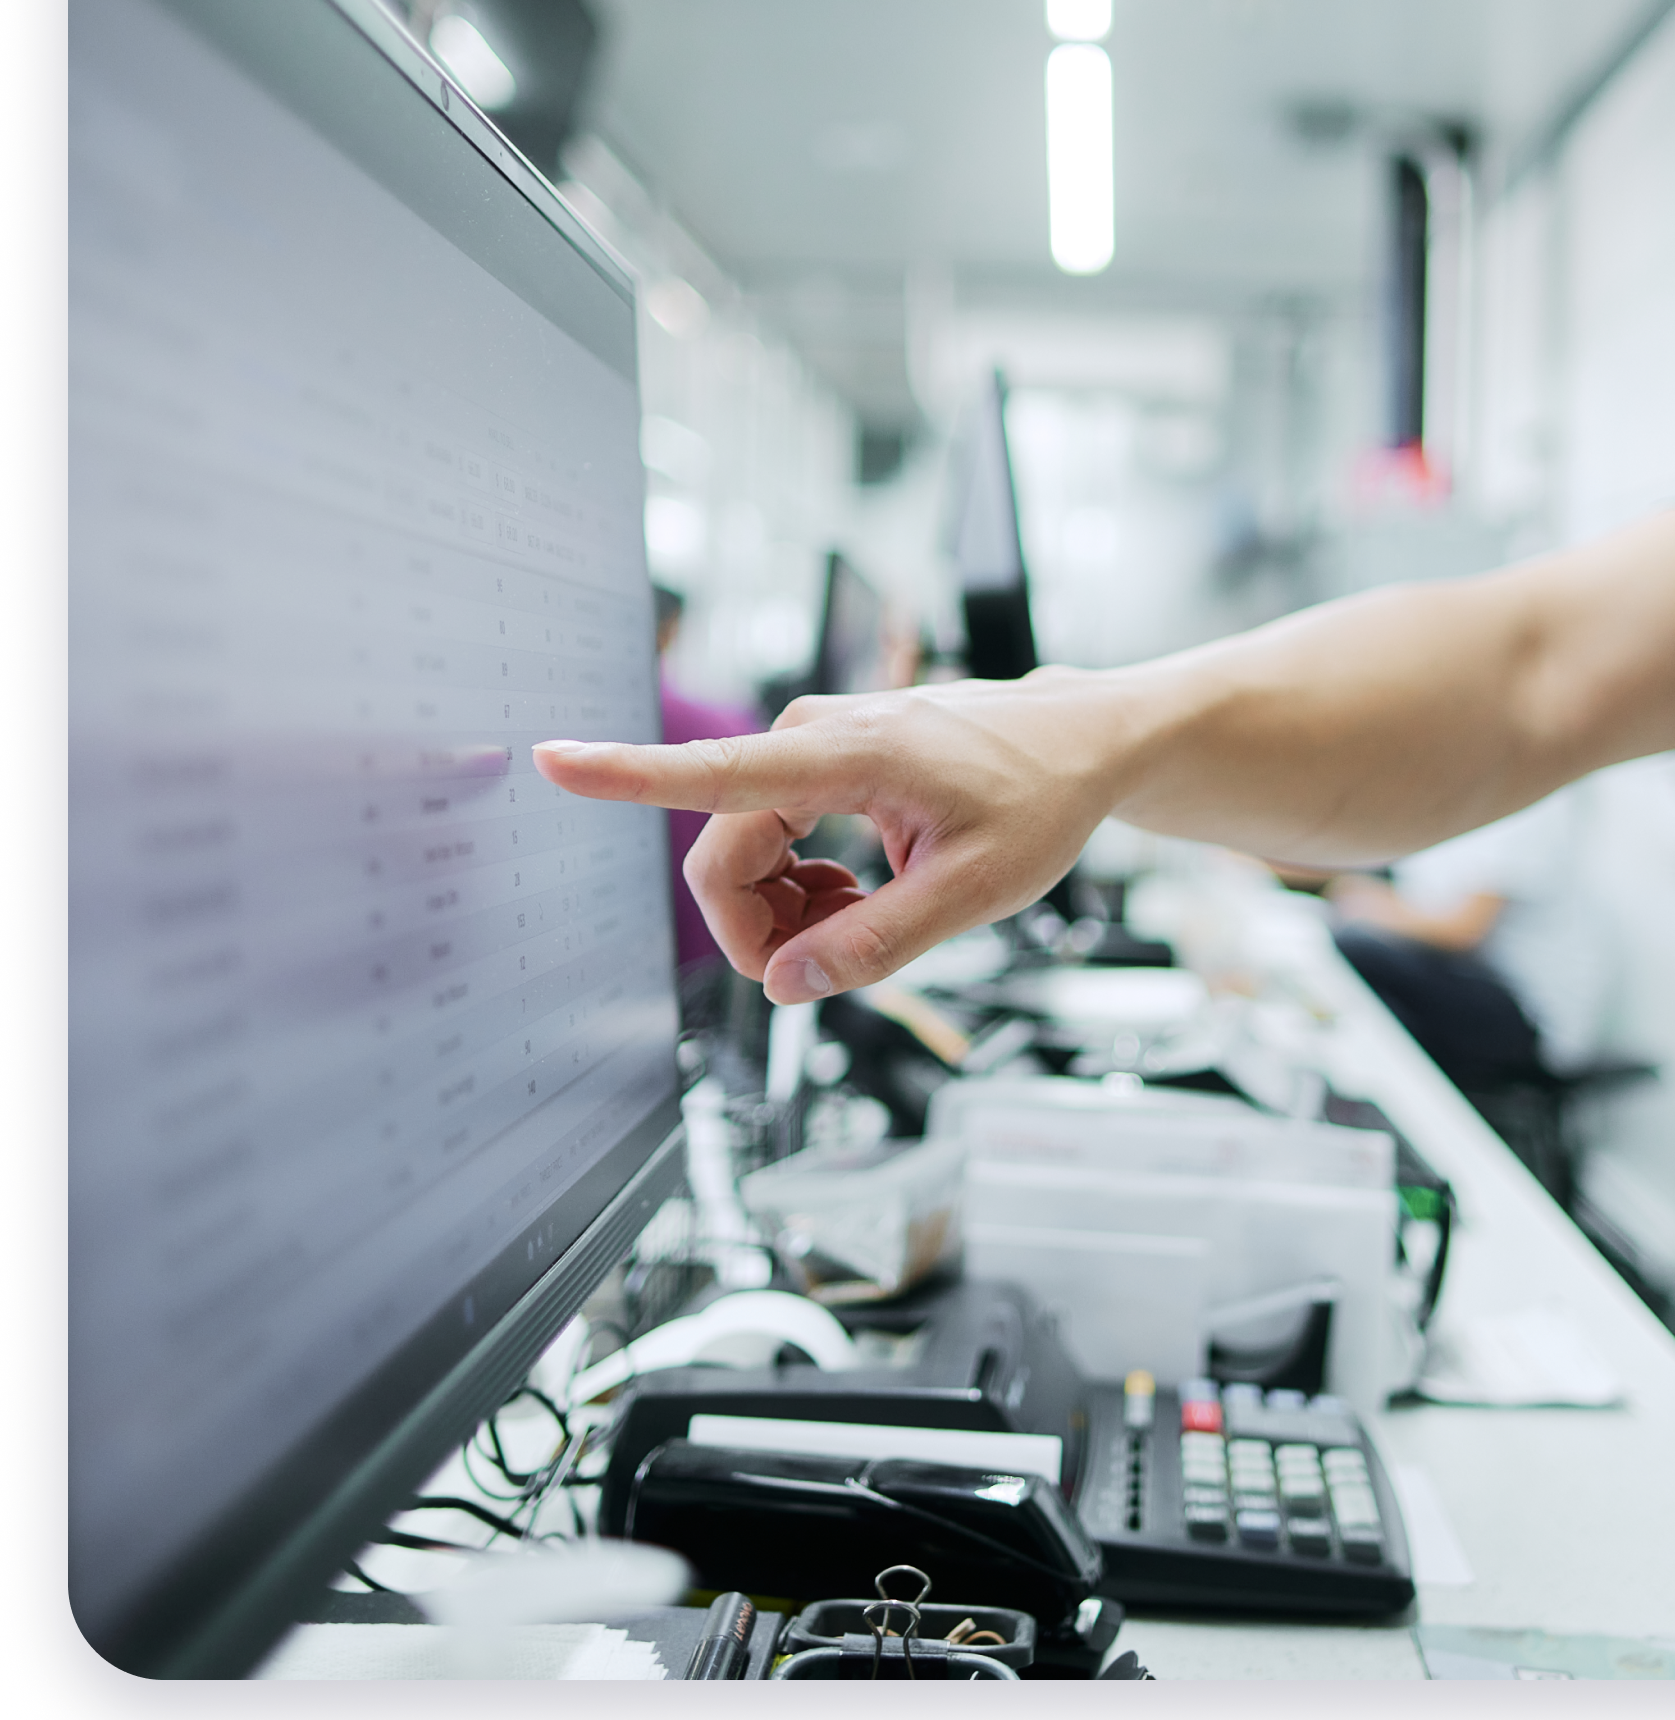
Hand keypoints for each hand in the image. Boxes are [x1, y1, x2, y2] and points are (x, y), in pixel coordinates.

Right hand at [533, 671, 1126, 1001]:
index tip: (551, 758)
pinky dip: (797, 885)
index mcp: (851, 754)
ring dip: (784, 910)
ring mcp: (811, 740)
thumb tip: (784, 985)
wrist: (1077, 743)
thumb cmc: (1039, 802)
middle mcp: (813, 734)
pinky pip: (765, 836)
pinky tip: (853, 892)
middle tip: (837, 961)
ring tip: (864, 917)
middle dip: (761, 929)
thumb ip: (877, 942)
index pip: (720, 770)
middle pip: (724, 857)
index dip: (627, 774)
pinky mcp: (815, 756)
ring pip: (740, 853)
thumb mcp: (977, 892)